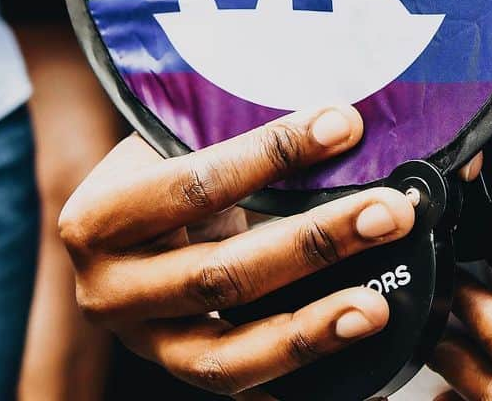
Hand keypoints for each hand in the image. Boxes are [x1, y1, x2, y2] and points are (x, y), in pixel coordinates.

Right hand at [60, 107, 417, 397]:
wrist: (122, 228)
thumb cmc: (162, 167)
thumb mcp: (177, 139)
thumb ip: (235, 129)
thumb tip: (342, 117)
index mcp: (100, 219)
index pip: (196, 185)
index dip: (273, 153)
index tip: (345, 125)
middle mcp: (109, 291)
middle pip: (222, 274)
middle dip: (317, 241)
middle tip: (390, 213)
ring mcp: (144, 343)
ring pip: (228, 355)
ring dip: (312, 328)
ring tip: (377, 306)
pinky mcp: (181, 372)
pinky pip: (244, 387)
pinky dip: (301, 378)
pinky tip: (356, 362)